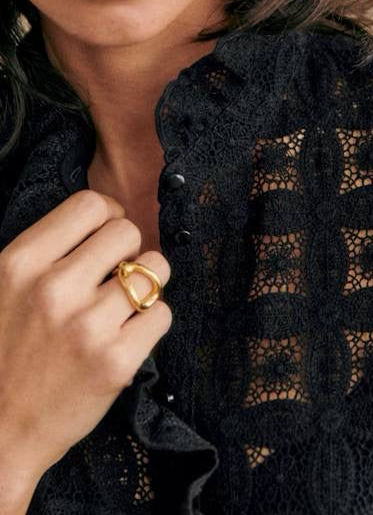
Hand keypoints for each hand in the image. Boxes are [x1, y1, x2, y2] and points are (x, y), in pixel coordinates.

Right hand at [0, 189, 171, 486]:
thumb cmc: (5, 353)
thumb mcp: (5, 287)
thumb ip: (48, 251)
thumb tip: (107, 217)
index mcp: (21, 263)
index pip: (90, 205)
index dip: (107, 216)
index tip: (106, 236)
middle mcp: (54, 289)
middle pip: (128, 231)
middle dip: (128, 250)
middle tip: (115, 275)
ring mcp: (88, 326)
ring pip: (155, 269)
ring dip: (147, 283)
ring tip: (126, 303)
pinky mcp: (117, 362)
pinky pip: (162, 313)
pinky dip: (151, 322)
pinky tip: (128, 335)